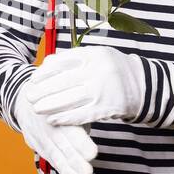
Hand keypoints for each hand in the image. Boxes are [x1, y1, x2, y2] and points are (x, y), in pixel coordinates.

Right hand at [13, 79, 98, 173]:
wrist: (25, 98)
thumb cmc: (57, 99)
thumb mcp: (68, 98)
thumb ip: (80, 112)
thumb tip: (99, 118)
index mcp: (57, 110)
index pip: (69, 129)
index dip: (80, 142)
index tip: (92, 153)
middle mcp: (47, 124)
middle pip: (63, 145)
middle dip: (75, 161)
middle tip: (88, 173)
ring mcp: (40, 136)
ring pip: (56, 155)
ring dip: (68, 170)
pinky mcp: (37, 144)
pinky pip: (51, 158)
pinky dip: (62, 170)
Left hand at [24, 45, 144, 126]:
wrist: (145, 86)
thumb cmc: (113, 70)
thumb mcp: (97, 56)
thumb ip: (74, 58)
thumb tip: (46, 63)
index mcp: (93, 54)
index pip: (62, 62)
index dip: (44, 72)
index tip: (33, 79)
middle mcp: (98, 70)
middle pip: (62, 82)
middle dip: (43, 91)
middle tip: (29, 96)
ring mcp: (103, 90)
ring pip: (69, 99)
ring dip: (50, 106)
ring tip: (36, 108)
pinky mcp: (106, 108)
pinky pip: (80, 114)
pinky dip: (65, 118)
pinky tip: (53, 119)